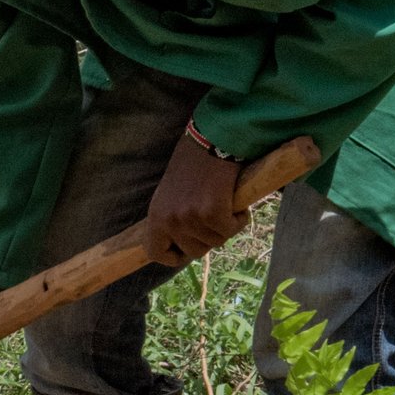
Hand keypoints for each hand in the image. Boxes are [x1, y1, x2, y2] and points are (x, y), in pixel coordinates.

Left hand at [143, 130, 249, 265]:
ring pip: (216, 241)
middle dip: (208, 238)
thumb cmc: (193, 162)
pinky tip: (236, 202)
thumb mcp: (170, 193)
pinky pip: (231, 229)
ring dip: (225, 225)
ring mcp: (190, 218)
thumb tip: (184, 241)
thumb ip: (173, 217)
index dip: (174, 255)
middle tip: (214, 216)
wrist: (211, 139)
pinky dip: (239, 218)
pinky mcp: (212, 213)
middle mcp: (170, 220)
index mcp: (155, 215)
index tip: (187, 249)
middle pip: (194, 251)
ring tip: (224, 202)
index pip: (155, 252)